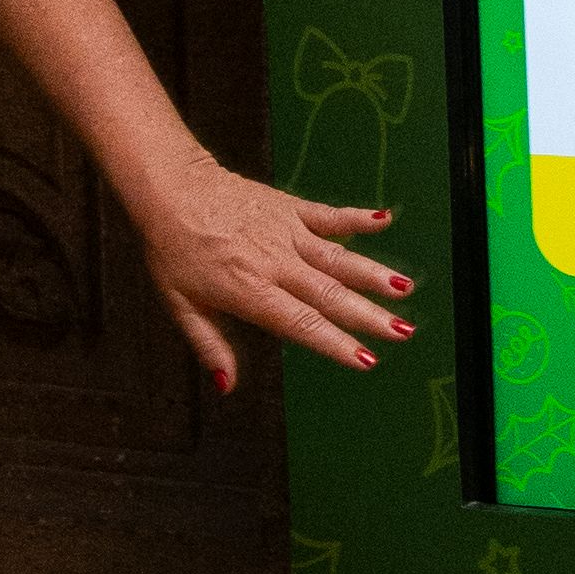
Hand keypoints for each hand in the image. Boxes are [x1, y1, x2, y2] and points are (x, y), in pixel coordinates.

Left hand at [129, 146, 413, 389]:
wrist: (170, 188)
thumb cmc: (173, 249)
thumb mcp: (180, 304)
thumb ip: (210, 345)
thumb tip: (227, 385)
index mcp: (249, 290)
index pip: (300, 322)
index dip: (335, 342)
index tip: (365, 359)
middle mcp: (273, 262)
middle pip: (329, 293)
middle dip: (368, 314)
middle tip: (402, 331)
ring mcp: (285, 232)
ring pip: (337, 256)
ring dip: (372, 273)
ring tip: (404, 288)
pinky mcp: (289, 207)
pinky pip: (328, 214)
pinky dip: (357, 217)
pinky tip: (385, 219)